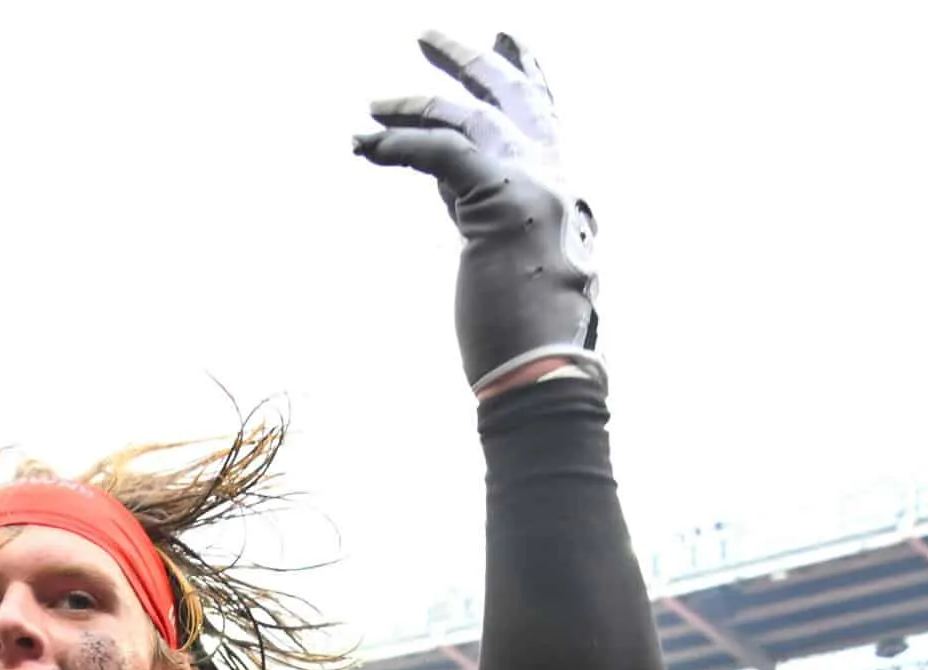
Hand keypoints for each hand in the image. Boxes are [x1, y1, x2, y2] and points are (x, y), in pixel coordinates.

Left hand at [354, 31, 600, 393]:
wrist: (544, 375)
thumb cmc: (521, 335)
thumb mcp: (502, 252)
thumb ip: (480, 205)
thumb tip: (443, 174)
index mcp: (561, 192)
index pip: (543, 116)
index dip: (523, 74)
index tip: (504, 39)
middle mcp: (556, 180)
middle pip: (513, 98)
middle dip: (468, 62)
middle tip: (426, 36)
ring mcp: (536, 189)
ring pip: (471, 117)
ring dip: (415, 103)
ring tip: (372, 103)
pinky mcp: (503, 204)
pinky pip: (444, 151)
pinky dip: (400, 144)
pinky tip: (366, 145)